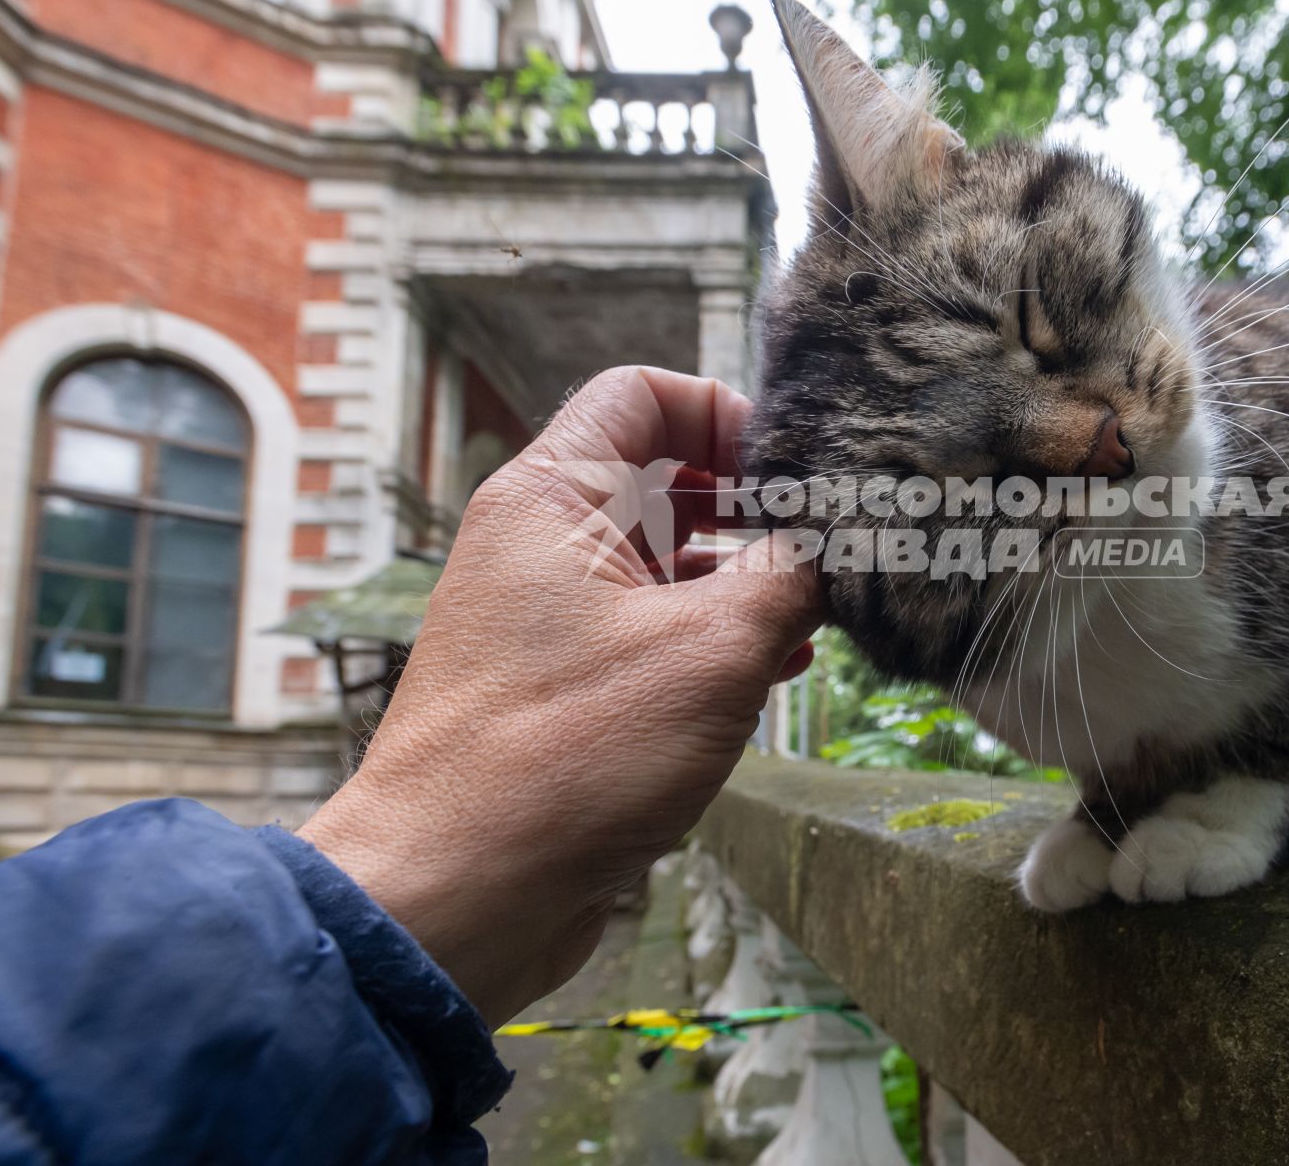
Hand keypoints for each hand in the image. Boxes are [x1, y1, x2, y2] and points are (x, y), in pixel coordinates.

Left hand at [299, 367, 822, 1023]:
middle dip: (752, 505)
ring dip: (742, 581)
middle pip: (660, 478)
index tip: (793, 472)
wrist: (455, 894)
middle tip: (827, 541)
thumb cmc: (567, 755)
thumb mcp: (712, 650)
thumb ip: (788, 578)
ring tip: (818, 611)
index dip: (726, 414)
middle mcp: (538, 544)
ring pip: (662, 564)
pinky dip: (711, 640)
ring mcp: (545, 619)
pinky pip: (647, 634)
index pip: (642, 395)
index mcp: (551, 497)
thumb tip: (833, 547)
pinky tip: (778, 670)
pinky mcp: (558, 690)